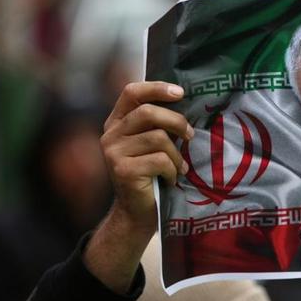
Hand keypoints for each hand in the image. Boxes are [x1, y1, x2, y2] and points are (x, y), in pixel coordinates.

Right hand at [84, 81, 192, 293]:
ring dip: (176, 154)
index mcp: (117, 122)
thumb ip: (158, 123)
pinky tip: (171, 179)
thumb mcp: (152, 144)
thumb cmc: (151, 175)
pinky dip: (172, 170)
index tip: (180, 92)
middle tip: (190, 135)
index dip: (157, 88)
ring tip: (178, 167)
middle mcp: (110, 134)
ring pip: (158, 138)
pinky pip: (159, 160)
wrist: (137, 213)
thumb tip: (187, 100)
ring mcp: (113, 152)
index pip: (132, 92)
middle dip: (176, 121)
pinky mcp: (122, 170)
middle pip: (148, 113)